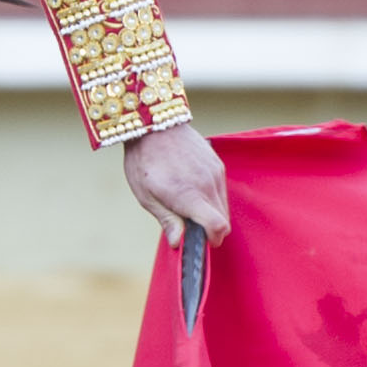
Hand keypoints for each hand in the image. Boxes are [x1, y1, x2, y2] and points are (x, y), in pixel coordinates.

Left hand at [123, 122, 229, 249]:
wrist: (153, 124)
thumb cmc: (144, 160)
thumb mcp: (146, 195)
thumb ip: (167, 220)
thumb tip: (179, 243)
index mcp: (189, 195)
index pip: (218, 226)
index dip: (212, 239)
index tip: (200, 242)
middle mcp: (208, 184)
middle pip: (223, 220)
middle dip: (210, 229)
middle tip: (188, 225)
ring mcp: (215, 173)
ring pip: (223, 205)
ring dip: (210, 212)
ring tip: (186, 204)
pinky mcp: (217, 164)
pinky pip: (221, 189)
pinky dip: (211, 197)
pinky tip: (191, 189)